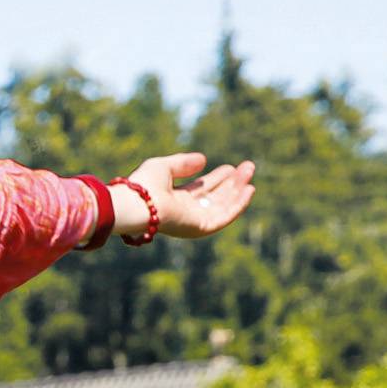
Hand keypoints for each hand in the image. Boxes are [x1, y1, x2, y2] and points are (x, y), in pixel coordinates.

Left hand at [125, 152, 255, 238]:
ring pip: (222, 205)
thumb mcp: (164, 166)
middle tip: (248, 167)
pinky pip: (224, 216)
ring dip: (238, 190)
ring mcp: (194, 220)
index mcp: (175, 199)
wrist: (137, 204)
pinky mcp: (200, 227)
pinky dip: (238, 204)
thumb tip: (203, 160)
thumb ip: (183, 163)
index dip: (217, 178)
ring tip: (249, 174)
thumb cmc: (144, 185)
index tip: (230, 168)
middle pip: (215, 197)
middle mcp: (186, 211)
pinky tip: (248, 190)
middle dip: (232, 182)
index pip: (202, 189)